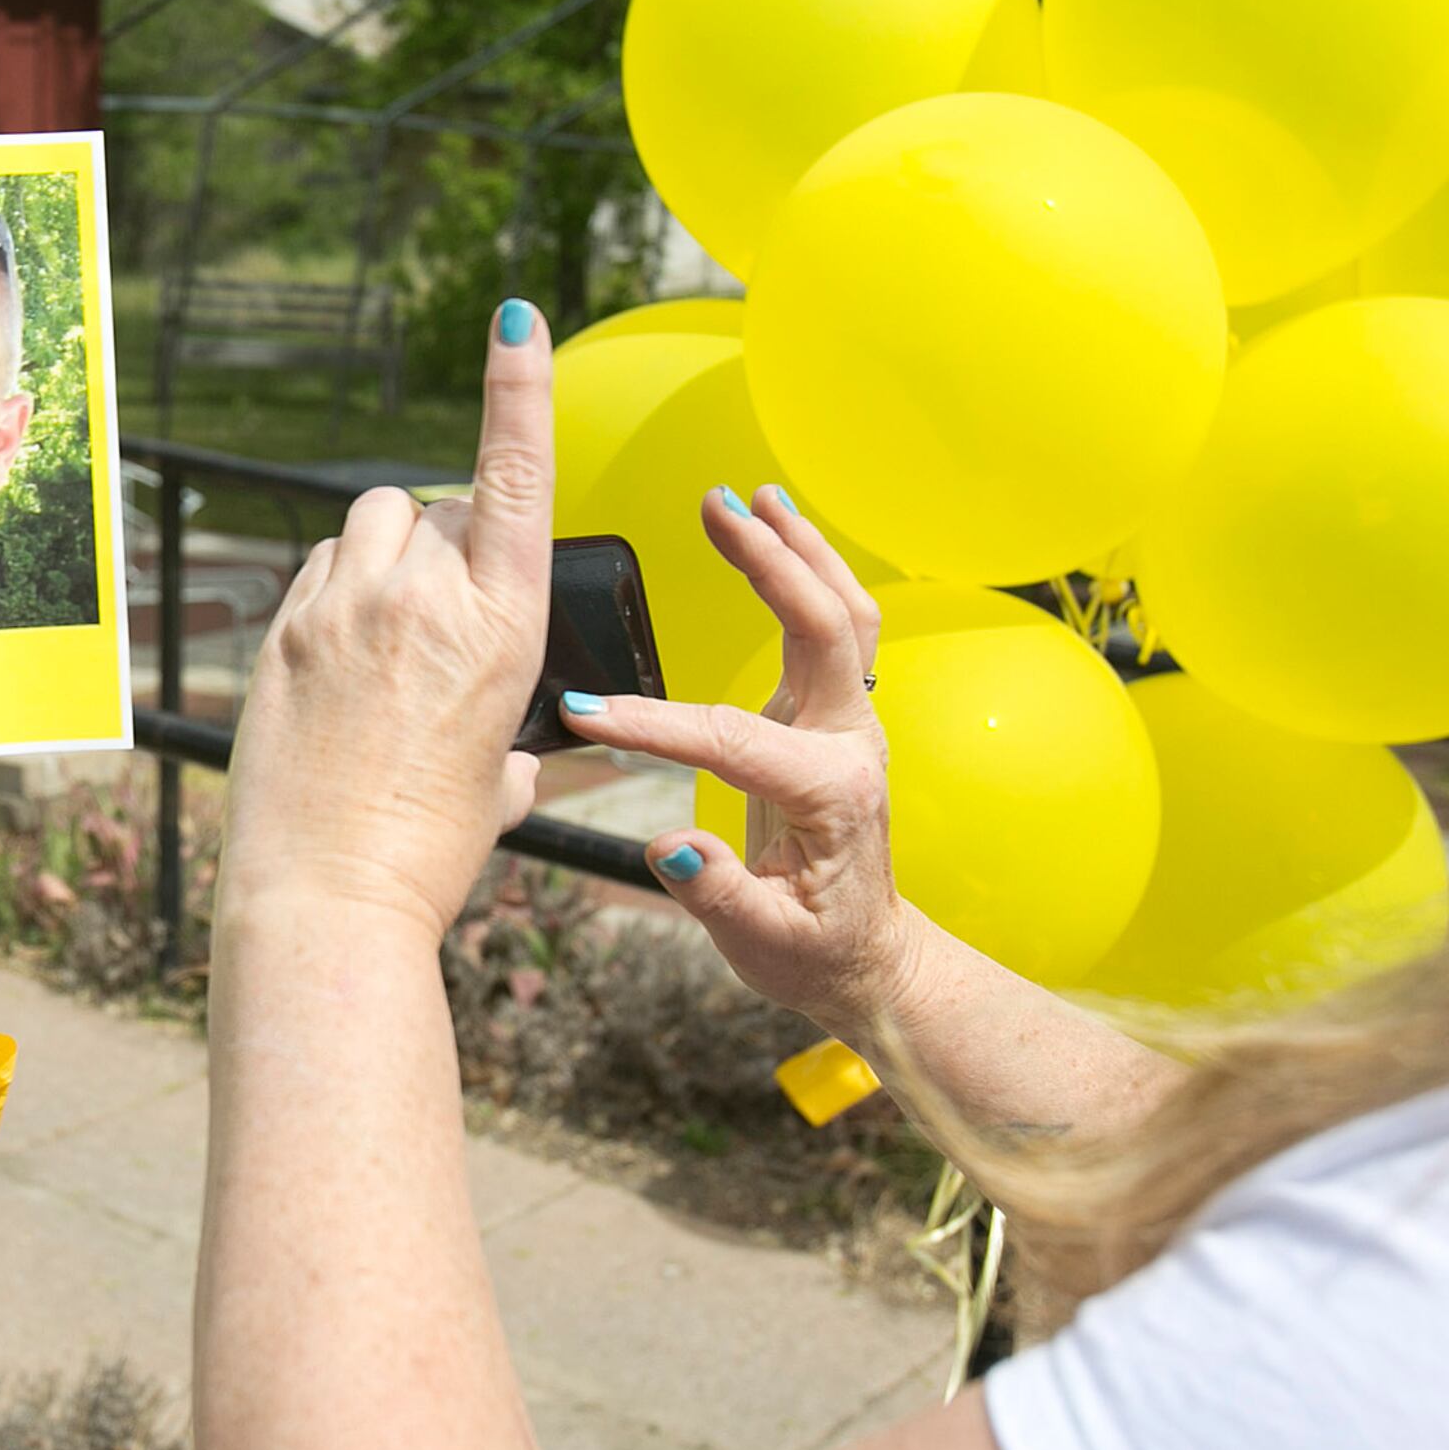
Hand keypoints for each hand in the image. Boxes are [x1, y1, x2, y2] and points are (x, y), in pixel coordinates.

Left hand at [220, 302, 552, 938]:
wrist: (328, 899)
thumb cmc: (427, 854)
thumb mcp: (496, 783)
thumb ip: (510, 737)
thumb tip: (509, 754)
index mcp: (502, 628)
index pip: (512, 476)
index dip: (518, 389)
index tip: (515, 317)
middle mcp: (422, 600)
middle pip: (436, 509)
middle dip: (445, 546)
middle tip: (438, 633)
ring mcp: (342, 609)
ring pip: (370, 525)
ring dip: (387, 554)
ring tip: (387, 635)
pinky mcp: (282, 629)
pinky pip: (317, 569)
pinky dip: (336, 590)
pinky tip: (337, 656)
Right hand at [560, 487, 927, 1041]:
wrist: (865, 954)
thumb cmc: (811, 952)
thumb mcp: (762, 945)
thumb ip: (717, 894)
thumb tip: (669, 845)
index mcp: (829, 794)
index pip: (733, 739)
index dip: (655, 724)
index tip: (584, 715)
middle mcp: (851, 742)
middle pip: (828, 628)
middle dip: (773, 562)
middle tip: (716, 506)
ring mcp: (848, 721)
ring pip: (845, 612)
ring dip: (801, 547)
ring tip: (751, 496)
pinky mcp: (831, 713)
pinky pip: (836, 623)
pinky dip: (809, 567)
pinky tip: (772, 526)